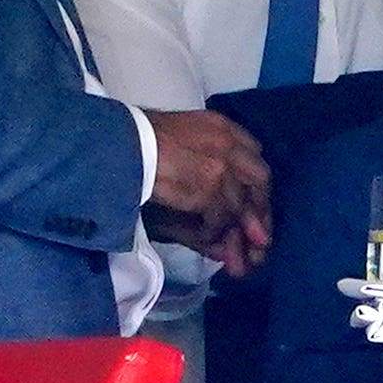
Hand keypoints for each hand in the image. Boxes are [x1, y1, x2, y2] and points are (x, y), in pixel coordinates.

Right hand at [145, 108, 271, 276]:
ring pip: (242, 203)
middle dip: (260, 209)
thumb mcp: (179, 147)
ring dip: (239, 231)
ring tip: (242, 257)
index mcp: (219, 125)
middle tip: (260, 239)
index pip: (252, 152)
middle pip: (260, 177)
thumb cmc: (138, 144)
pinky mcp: (211, 186)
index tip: (253, 204)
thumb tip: (220, 209)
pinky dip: (214, 232)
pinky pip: (221, 216)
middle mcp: (227, 141)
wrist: (122, 146)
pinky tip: (204, 241)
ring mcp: (222, 163)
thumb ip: (204, 171)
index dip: (253, 182)